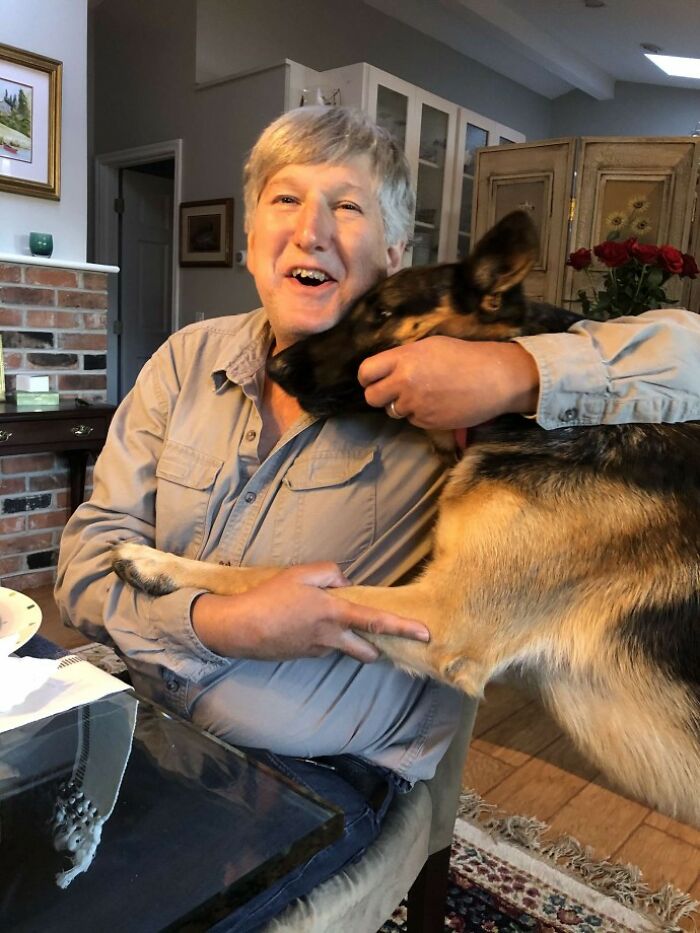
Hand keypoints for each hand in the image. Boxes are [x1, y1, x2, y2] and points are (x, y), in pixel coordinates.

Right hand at [191, 562, 429, 663]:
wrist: (240, 628)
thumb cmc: (270, 597)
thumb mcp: (301, 574)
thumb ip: (331, 574)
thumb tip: (345, 584)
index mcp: (335, 614)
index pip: (376, 622)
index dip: (403, 628)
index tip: (425, 634)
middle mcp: (331, 638)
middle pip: (367, 650)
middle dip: (376, 646)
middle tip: (375, 634)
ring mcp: (318, 651)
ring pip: (343, 646)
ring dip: (343, 637)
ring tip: (319, 617)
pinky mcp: (304, 657)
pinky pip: (323, 646)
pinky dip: (322, 636)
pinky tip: (301, 624)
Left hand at [358, 337, 539, 429]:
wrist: (495, 378)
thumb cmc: (465, 356)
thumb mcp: (430, 346)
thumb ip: (404, 358)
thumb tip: (386, 369)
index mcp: (404, 359)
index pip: (366, 372)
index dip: (367, 378)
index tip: (372, 380)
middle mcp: (405, 382)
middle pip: (371, 397)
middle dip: (379, 395)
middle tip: (392, 391)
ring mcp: (415, 405)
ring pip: (392, 411)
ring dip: (402, 405)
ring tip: (424, 394)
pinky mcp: (427, 422)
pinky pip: (412, 420)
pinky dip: (420, 414)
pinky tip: (438, 403)